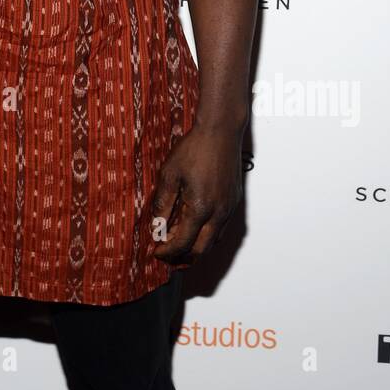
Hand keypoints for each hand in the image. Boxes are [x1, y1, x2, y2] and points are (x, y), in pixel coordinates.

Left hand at [148, 122, 243, 265]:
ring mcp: (229, 209)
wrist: (220, 132)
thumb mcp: (169, 175)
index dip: (167, 252)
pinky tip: (193, 229)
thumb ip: (162, 204)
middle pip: (201, 250)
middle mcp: (219, 213)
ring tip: (177, 245)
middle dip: (182, 258)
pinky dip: (206, 236)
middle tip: (166, 256)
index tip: (155, 252)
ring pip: (213, 242)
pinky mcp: (234, 202)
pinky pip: (221, 228)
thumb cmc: (194, 149)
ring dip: (195, 248)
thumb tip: (156, 226)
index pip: (182, 243)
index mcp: (200, 208)